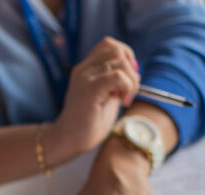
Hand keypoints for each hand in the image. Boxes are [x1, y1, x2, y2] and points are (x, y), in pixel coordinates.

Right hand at [51, 37, 139, 155]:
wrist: (68, 141)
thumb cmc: (88, 124)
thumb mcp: (105, 96)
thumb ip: (116, 82)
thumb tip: (135, 71)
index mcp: (86, 69)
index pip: (109, 45)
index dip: (125, 57)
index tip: (127, 80)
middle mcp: (83, 69)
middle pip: (117, 49)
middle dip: (131, 69)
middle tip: (127, 92)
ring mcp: (84, 77)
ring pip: (120, 60)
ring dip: (131, 80)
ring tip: (124, 99)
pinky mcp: (89, 90)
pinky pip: (117, 76)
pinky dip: (127, 87)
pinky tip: (122, 101)